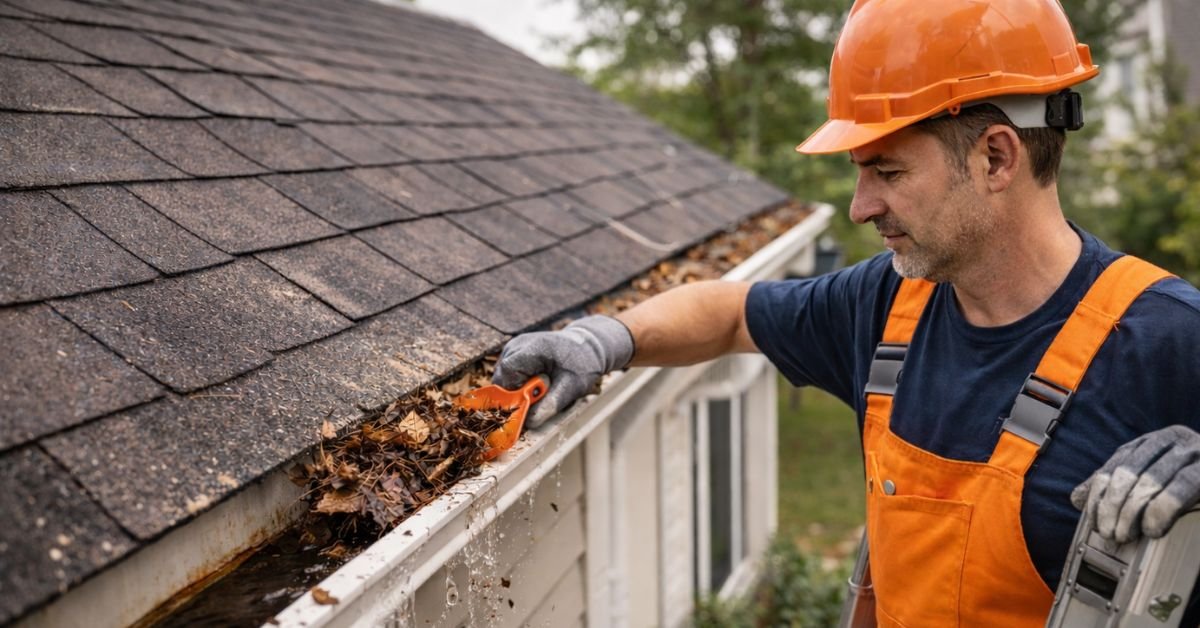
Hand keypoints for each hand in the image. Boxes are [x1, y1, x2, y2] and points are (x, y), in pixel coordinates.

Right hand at [492, 315, 633, 427]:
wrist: (588, 348)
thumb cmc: (583, 363)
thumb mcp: (572, 387)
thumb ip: (551, 405)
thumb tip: (529, 423)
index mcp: (531, 347)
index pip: (507, 372)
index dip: (512, 393)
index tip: (527, 405)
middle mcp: (517, 346)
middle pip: (501, 378)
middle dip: (516, 395)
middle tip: (538, 400)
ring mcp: (513, 349)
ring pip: (503, 380)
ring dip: (518, 391)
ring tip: (542, 389)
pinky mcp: (514, 356)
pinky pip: (509, 377)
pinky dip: (520, 386)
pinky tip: (537, 385)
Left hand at [1070, 425, 1199, 542]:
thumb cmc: (1194, 486)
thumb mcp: (1153, 482)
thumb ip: (1119, 486)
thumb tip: (1076, 497)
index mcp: (1154, 441)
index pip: (1115, 465)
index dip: (1099, 494)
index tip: (1094, 521)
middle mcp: (1174, 439)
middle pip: (1129, 473)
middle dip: (1113, 507)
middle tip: (1109, 534)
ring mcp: (1196, 451)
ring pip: (1151, 480)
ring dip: (1131, 513)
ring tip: (1125, 535)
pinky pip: (1180, 488)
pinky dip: (1161, 510)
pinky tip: (1153, 529)